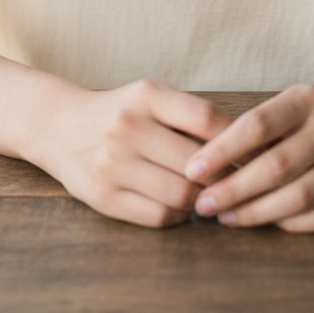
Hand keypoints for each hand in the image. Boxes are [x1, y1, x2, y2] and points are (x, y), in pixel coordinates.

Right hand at [29, 78, 232, 227]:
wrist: (58, 126)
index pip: (206, 118)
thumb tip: (247, 146)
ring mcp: (113, 164)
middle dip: (223, 176)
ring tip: (205, 193)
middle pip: (198, 164)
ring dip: (201, 200)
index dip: (239, 140)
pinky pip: (158, 217)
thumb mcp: (150, 97)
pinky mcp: (103, 197)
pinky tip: (179, 206)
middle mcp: (127, 126)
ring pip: (181, 195)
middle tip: (235, 181)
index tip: (255, 152)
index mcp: (146, 95)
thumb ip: (190, 116)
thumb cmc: (120, 112)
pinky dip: (178, 216)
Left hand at [184, 84, 313, 232]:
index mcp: (309, 100)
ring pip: (298, 196)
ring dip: (257, 212)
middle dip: (233, 189)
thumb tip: (209, 161)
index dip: (223, 149)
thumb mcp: (295, 103)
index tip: (194, 169)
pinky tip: (267, 224)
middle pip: (276, 166)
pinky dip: (291, 224)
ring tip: (226, 218)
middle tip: (202, 204)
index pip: (258, 124)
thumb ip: (260, 128)